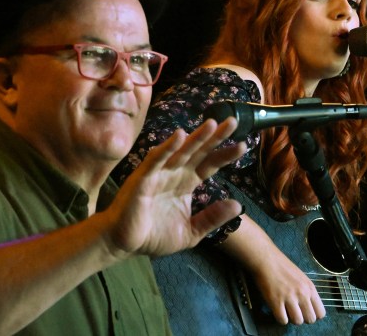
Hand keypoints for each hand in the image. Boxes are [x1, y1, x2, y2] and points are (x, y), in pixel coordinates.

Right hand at [103, 117, 246, 257]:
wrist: (124, 244)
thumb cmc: (154, 236)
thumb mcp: (191, 231)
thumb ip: (212, 218)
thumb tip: (237, 204)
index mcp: (185, 183)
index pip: (208, 165)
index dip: (224, 155)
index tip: (242, 146)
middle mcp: (174, 174)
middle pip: (198, 152)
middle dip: (215, 137)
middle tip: (233, 122)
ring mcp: (158, 174)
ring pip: (180, 151)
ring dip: (195, 138)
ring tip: (212, 124)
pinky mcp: (142, 179)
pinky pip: (156, 160)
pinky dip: (167, 148)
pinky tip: (180, 136)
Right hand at [252, 246, 325, 324]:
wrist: (266, 259)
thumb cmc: (282, 266)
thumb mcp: (301, 277)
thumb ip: (306, 291)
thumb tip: (307, 307)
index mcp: (310, 287)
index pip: (320, 313)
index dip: (313, 314)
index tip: (305, 311)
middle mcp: (302, 293)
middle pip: (310, 319)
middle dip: (302, 318)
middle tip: (294, 311)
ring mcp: (289, 298)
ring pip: (297, 321)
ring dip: (291, 319)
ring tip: (285, 310)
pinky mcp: (276, 301)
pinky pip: (282, 320)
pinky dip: (280, 318)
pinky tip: (277, 310)